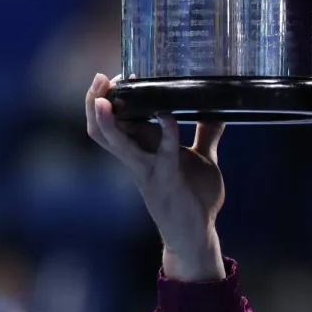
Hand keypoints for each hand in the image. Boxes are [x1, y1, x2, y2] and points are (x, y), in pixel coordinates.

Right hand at [85, 73, 226, 281]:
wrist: (196, 235)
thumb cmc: (194, 198)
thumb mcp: (201, 159)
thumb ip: (206, 135)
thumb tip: (217, 110)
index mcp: (143, 151)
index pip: (114, 123)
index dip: (107, 101)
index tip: (114, 76)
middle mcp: (138, 160)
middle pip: (101, 132)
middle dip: (93, 105)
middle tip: (99, 79)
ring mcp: (148, 171)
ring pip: (116, 143)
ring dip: (108, 120)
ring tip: (103, 97)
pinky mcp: (166, 180)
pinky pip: (160, 154)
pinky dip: (164, 132)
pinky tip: (167, 116)